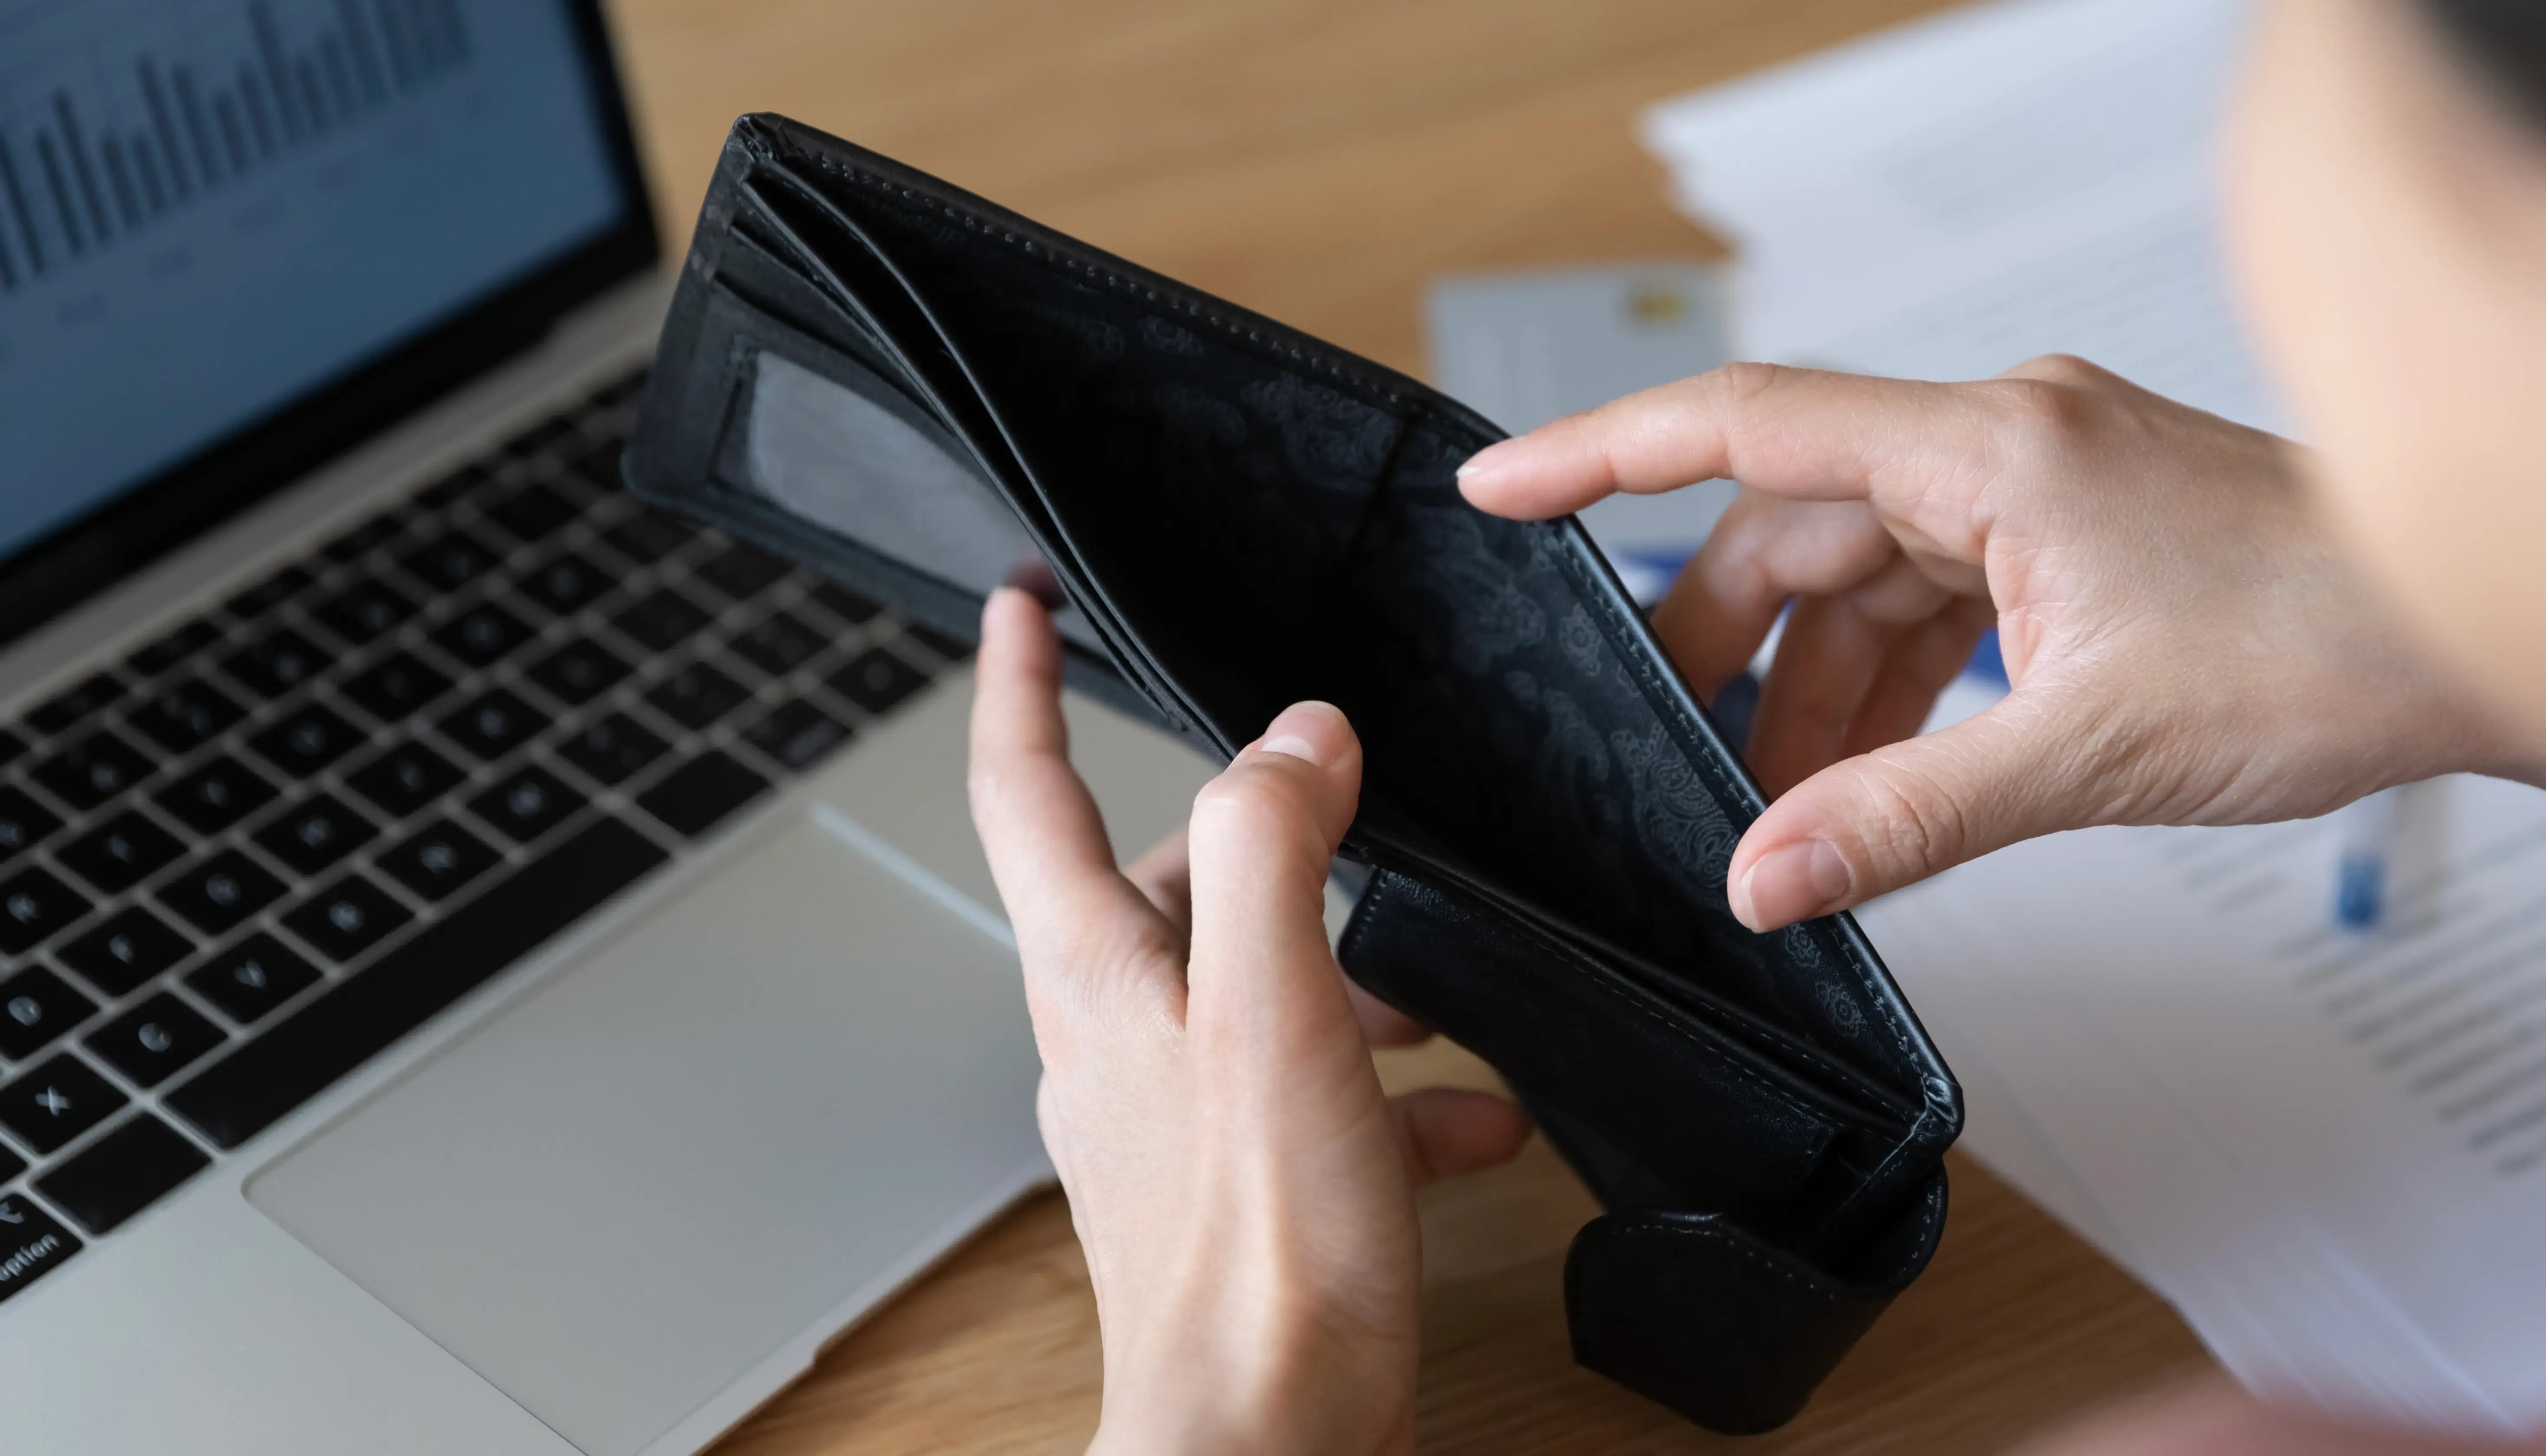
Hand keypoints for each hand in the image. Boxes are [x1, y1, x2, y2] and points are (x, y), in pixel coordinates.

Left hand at [966, 587, 1531, 1455]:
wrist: (1265, 1445)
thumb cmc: (1261, 1259)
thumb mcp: (1276, 1011)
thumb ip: (1276, 851)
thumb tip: (1292, 737)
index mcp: (1099, 977)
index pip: (1022, 790)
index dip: (1021, 682)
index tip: (1022, 601)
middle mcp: (1118, 1041)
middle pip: (1162, 886)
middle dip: (1265, 848)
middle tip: (1348, 815)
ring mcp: (1173, 1121)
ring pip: (1255, 992)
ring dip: (1357, 977)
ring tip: (1448, 1003)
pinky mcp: (1240, 1192)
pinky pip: (1315, 1100)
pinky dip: (1394, 1093)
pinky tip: (1475, 1122)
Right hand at [1458, 359, 2530, 929]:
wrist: (2484, 635)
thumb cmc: (2330, 648)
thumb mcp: (2089, 755)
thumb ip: (1908, 817)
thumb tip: (1767, 877)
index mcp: (1995, 448)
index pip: (1749, 425)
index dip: (1604, 454)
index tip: (1500, 489)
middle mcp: (2009, 440)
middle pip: (1800, 520)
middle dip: (1727, 641)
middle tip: (1674, 753)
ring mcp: (2046, 480)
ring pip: (1869, 569)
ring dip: (1819, 684)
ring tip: (1792, 803)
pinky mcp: (2077, 530)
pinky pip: (1941, 595)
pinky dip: (1896, 682)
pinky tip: (1879, 771)